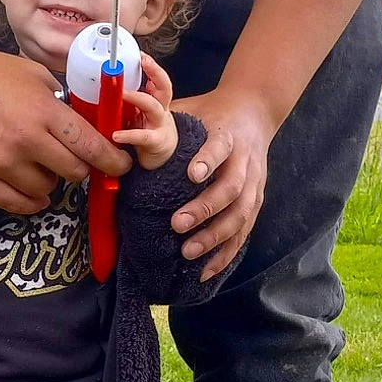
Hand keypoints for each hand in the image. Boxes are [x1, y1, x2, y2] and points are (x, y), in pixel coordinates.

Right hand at [0, 30, 129, 212]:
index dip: (113, 161)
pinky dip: (30, 203)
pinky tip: (33, 195)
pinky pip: (14, 204)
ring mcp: (1, 161)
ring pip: (46, 191)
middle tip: (74, 163)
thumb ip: (59, 100)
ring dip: (50, 184)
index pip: (92, 147)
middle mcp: (27, 139)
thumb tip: (83, 120)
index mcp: (45, 111)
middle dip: (80, 170)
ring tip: (40, 168)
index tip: (121, 166)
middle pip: (74, 173)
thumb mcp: (32, 74)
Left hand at [113, 52, 176, 171]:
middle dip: (155, 71)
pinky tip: (115, 135)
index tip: (140, 53)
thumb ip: (128, 101)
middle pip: (164, 86)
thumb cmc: (149, 135)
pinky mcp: (156, 142)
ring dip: (138, 97)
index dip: (151, 65)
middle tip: (143, 60)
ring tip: (123, 93)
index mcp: (157, 102)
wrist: (163, 162)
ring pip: (153, 106)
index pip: (158, 79)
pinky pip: (143, 136)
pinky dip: (128, 135)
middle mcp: (161, 111)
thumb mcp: (139, 115)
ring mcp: (159, 125)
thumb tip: (107, 86)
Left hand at [168, 85, 275, 277]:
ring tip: (188, 251)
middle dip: (205, 209)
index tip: (190, 174)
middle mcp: (245, 161)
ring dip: (215, 236)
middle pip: (231, 188)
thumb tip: (125, 132)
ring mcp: (255, 183)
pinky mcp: (256, 201)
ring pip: (240, 214)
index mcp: (228, 134)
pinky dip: (226, 253)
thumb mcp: (192, 110)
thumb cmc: (212, 113)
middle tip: (176, 224)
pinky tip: (206, 271)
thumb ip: (164, 120)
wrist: (255, 110)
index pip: (221, 146)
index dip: (208, 160)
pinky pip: (244, 232)